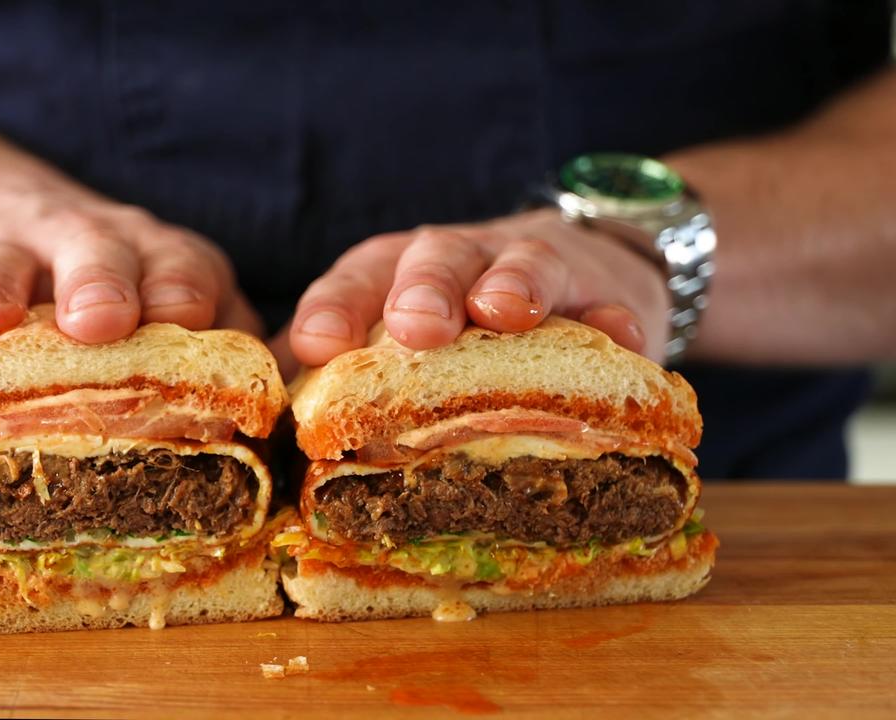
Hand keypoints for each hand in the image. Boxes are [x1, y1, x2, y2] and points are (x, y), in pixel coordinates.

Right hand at [0, 192, 260, 365]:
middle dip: (101, 282)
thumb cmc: (113, 291)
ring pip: (1, 263)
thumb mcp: (169, 307)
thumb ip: (217, 359)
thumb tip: (276, 446)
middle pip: (98, 252)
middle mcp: (90, 247)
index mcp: (160, 262)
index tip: (187, 318)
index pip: (183, 268)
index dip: (185, 290)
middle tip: (99, 319)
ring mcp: (10, 251)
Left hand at [284, 209, 669, 368]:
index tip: (316, 343)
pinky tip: (621, 338)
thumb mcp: (392, 340)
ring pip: (522, 264)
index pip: (354, 281)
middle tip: (416, 326)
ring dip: (512, 284)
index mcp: (393, 274)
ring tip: (504, 311)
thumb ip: (334, 379)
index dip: (334, 308)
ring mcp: (534, 269)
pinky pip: (614, 303)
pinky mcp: (605, 291)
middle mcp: (458, 262)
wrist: (579, 268)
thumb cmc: (456, 323)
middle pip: (434, 261)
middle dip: (422, 290)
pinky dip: (616, 320)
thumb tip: (275, 441)